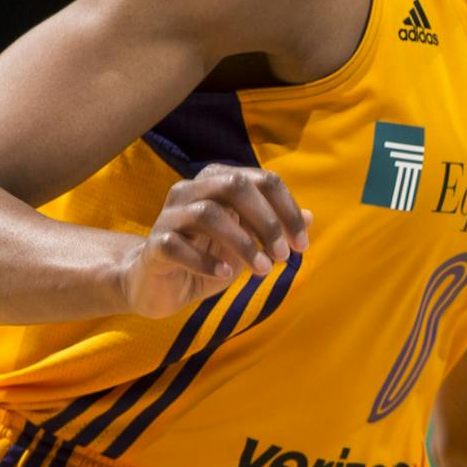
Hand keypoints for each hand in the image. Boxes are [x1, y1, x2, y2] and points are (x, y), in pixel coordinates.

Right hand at [117, 164, 311, 318]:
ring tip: (263, 270)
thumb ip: (274, 229)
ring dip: (243, 243)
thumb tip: (312, 216)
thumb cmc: (206, 259)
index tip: (302, 244)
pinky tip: (226, 273)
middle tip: (284, 255)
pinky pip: (177, 245)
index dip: (287, 209)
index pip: (260, 180)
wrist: (160, 286)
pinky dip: (206, 260)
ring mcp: (169, 216)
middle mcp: (191, 191)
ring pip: (207, 213)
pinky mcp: (154, 246)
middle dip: (266, 220)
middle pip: (233, 185)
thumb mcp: (247, 245)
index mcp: (216, 183)